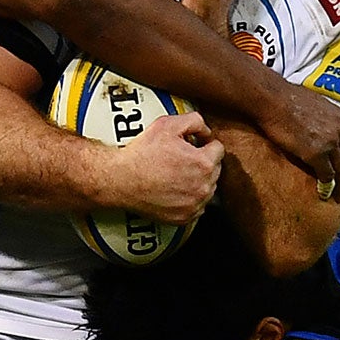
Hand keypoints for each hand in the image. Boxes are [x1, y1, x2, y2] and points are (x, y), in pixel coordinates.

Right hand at [104, 110, 223, 222]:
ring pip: (208, 189)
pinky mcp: (185, 217)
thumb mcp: (167, 125)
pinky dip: (190, 198)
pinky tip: (175, 189)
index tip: (193, 146)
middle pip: (215, 170)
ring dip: (198, 180)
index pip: (219, 149)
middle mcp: (203, 187)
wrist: (121, 179)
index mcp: (204, 163)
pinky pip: (198, 206)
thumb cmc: (142, 154)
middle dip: (203, 162)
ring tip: (177, 174)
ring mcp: (194, 204)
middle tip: (182, 159)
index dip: (205, 144)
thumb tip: (205, 131)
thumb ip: (194, 121)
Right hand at [261, 80, 339, 199]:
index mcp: (338, 117)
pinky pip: (327, 175)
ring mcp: (329, 143)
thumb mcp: (310, 102)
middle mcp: (339, 130)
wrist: (272, 99)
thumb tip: (312, 119)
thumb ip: (318, 115)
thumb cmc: (282, 97)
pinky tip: (325, 194)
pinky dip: (327, 187)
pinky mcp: (317, 154)